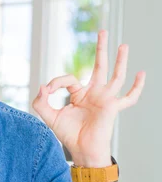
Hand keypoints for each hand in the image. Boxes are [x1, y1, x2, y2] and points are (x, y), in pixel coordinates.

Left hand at [32, 30, 145, 167]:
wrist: (81, 150)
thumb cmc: (68, 134)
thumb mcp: (49, 116)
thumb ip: (40, 101)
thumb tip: (42, 86)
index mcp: (79, 94)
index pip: (68, 79)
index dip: (56, 82)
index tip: (47, 90)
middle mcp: (94, 93)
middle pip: (99, 66)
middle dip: (100, 49)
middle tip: (102, 31)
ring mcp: (105, 99)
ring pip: (116, 76)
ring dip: (120, 60)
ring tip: (123, 44)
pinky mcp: (112, 107)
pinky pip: (129, 97)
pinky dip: (136, 87)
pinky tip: (141, 74)